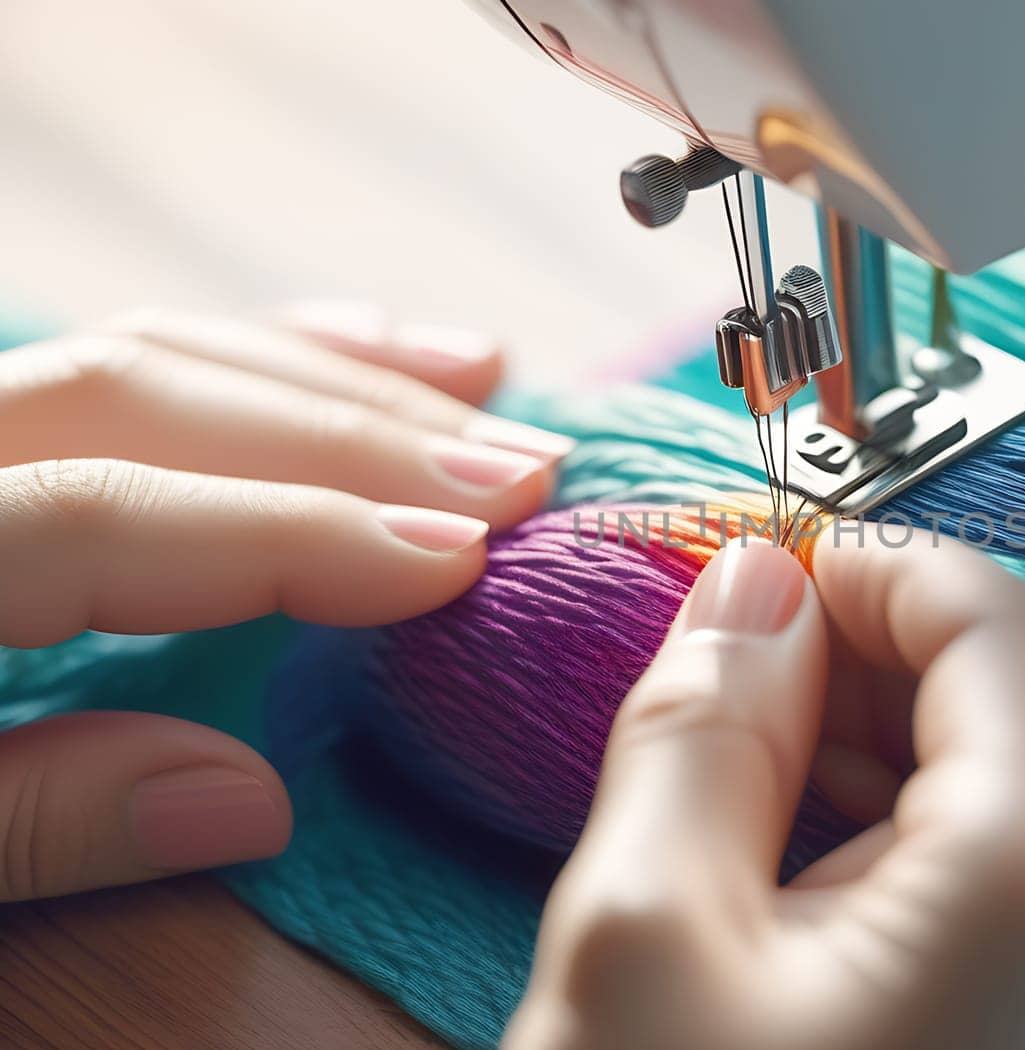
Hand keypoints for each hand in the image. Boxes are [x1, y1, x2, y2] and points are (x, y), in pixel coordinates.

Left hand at [0, 303, 572, 899]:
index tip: (458, 564)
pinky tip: (361, 354)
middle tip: (518, 475)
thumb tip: (251, 796)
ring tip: (484, 389)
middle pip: (144, 393)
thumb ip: (24, 823)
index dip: (292, 534)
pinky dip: (257, 355)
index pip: (103, 513)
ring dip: (330, 369)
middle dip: (350, 432)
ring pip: (143, 347)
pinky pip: (122, 358)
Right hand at [507, 532, 1024, 1049]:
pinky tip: (788, 896)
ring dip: (873, 767)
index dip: (869, 566)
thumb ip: (699, 730)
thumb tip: (751, 586)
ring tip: (726, 788)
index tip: (744, 577)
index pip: (1003, 618)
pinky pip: (1018, 913)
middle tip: (713, 684)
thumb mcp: (640, 946)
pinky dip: (904, 865)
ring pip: (1019, 814)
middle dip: (863, 667)